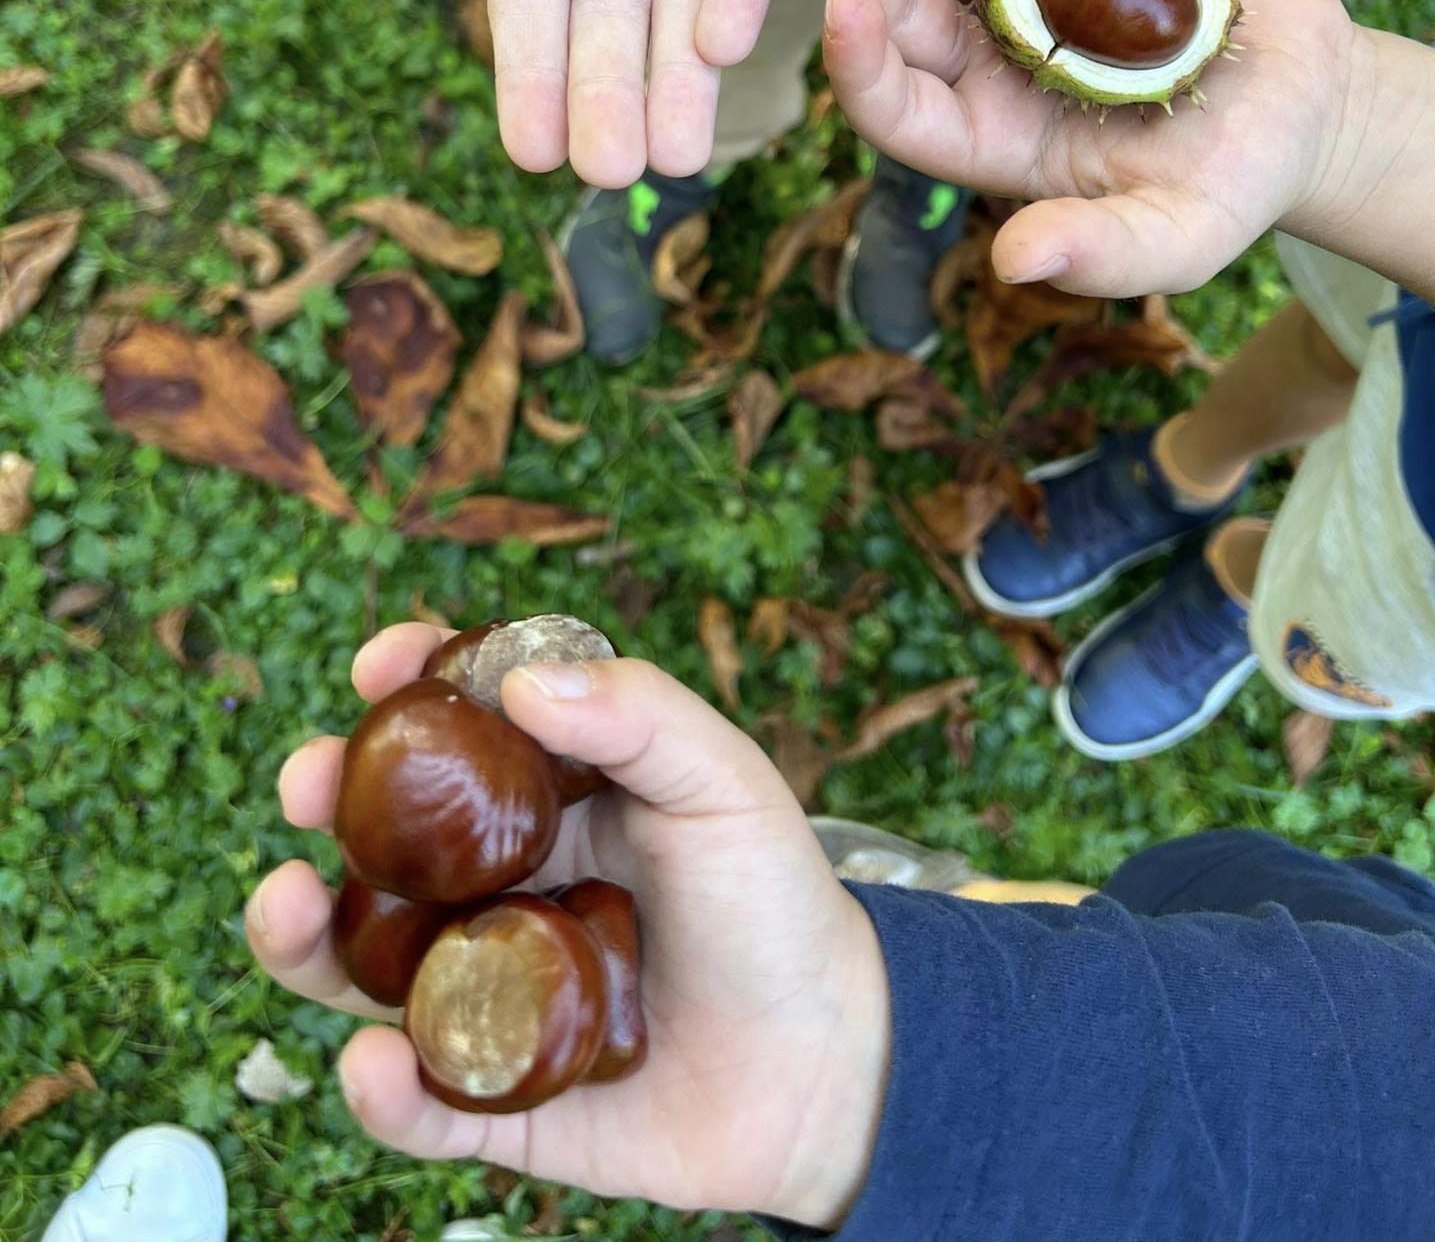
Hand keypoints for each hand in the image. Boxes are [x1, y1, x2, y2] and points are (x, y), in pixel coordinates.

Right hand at [245, 627, 888, 1228]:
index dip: (406, 686)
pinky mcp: (499, 1100)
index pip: (459, 727)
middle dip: (327, 800)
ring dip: (302, 939)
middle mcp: (500, 887)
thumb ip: (640, 718)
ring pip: (364, 966)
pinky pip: (422, 1100)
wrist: (828, 1063)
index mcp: (551, 799)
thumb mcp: (725, 784)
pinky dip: (385, 1091)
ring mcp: (487, 990)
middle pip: (384, 837)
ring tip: (280, 907)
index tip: (378, 661)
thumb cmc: (774, 901)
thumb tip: (520, 680)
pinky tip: (374, 1065)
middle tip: (304, 782)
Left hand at [820, 0, 1360, 296]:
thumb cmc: (1236, 184)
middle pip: (907, 7)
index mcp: (990, 138)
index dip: (864, 66)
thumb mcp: (1183, 236)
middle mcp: (987, 61)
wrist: (1302, 103)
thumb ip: (1106, 254)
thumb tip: (1013, 263)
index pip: (901, 108)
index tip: (846, 8)